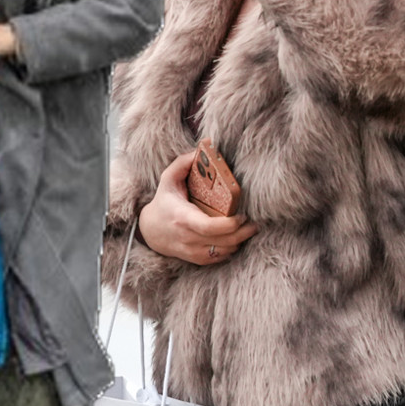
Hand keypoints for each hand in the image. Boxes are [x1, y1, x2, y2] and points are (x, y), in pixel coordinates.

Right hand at [137, 152, 257, 264]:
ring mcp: (192, 251)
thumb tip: (205, 146)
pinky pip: (221, 257)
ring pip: (225, 251)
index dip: (230, 224)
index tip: (242, 215)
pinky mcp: (197, 259)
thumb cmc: (163, 201)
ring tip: (247, 227)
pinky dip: (231, 248)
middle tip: (254, 221)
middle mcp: (187, 238)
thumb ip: (184, 162)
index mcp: (182, 218)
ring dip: (240, 240)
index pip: (209, 227)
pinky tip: (234, 237)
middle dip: (244, 232)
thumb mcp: (168, 179)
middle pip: (224, 241)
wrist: (150, 231)